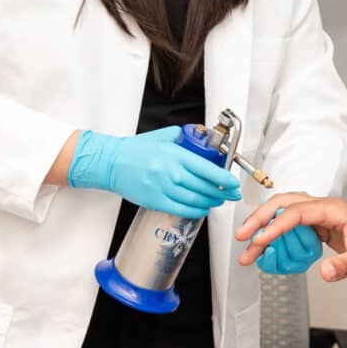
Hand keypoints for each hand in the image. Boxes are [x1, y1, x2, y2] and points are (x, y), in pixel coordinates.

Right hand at [66, 127, 243, 218]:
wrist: (111, 163)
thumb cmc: (135, 150)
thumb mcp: (162, 136)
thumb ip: (183, 137)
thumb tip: (201, 139)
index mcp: (175, 155)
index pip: (207, 169)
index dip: (225, 179)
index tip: (234, 182)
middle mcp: (171, 173)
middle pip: (205, 187)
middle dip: (223, 192)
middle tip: (232, 194)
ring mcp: (163, 189)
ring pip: (196, 200)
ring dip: (212, 202)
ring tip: (220, 200)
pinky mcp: (155, 201)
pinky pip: (182, 209)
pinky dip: (196, 211)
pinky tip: (203, 208)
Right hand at [237, 194, 346, 282]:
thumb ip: (346, 266)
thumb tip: (325, 273)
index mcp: (334, 209)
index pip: (296, 213)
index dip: (275, 226)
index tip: (259, 240)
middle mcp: (324, 208)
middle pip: (284, 204)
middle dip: (260, 219)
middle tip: (243, 238)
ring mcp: (321, 216)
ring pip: (285, 213)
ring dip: (265, 227)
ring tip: (250, 248)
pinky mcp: (320, 227)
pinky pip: (292, 226)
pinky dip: (277, 235)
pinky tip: (271, 250)